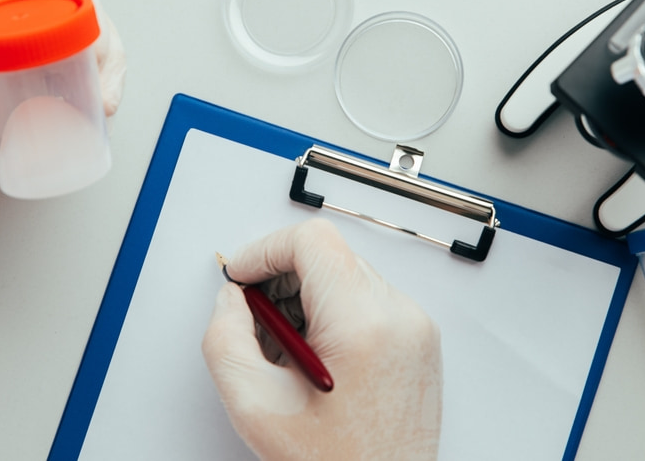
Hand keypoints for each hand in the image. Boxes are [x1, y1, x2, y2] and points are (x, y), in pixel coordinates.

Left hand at [0, 0, 125, 196]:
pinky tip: (78, 125)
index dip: (80, 4)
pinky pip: (52, 87)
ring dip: (93, 76)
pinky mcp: (1, 95)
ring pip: (67, 52)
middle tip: (106, 92)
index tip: (93, 47)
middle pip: (68, 16)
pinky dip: (74, 102)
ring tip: (100, 110)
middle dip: (102, 47)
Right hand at [202, 218, 442, 460]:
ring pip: (346, 273)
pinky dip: (334, 312)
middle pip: (328, 254)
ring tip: (289, 349)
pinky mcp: (419, 337)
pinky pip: (368, 298)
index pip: (312, 240)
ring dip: (306, 296)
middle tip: (258, 319)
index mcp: (361, 324)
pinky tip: (316, 356)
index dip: (265, 250)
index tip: (242, 275)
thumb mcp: (254, 404)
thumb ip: (225, 337)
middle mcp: (398, 316)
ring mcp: (414, 325)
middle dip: (281, 278)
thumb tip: (231, 299)